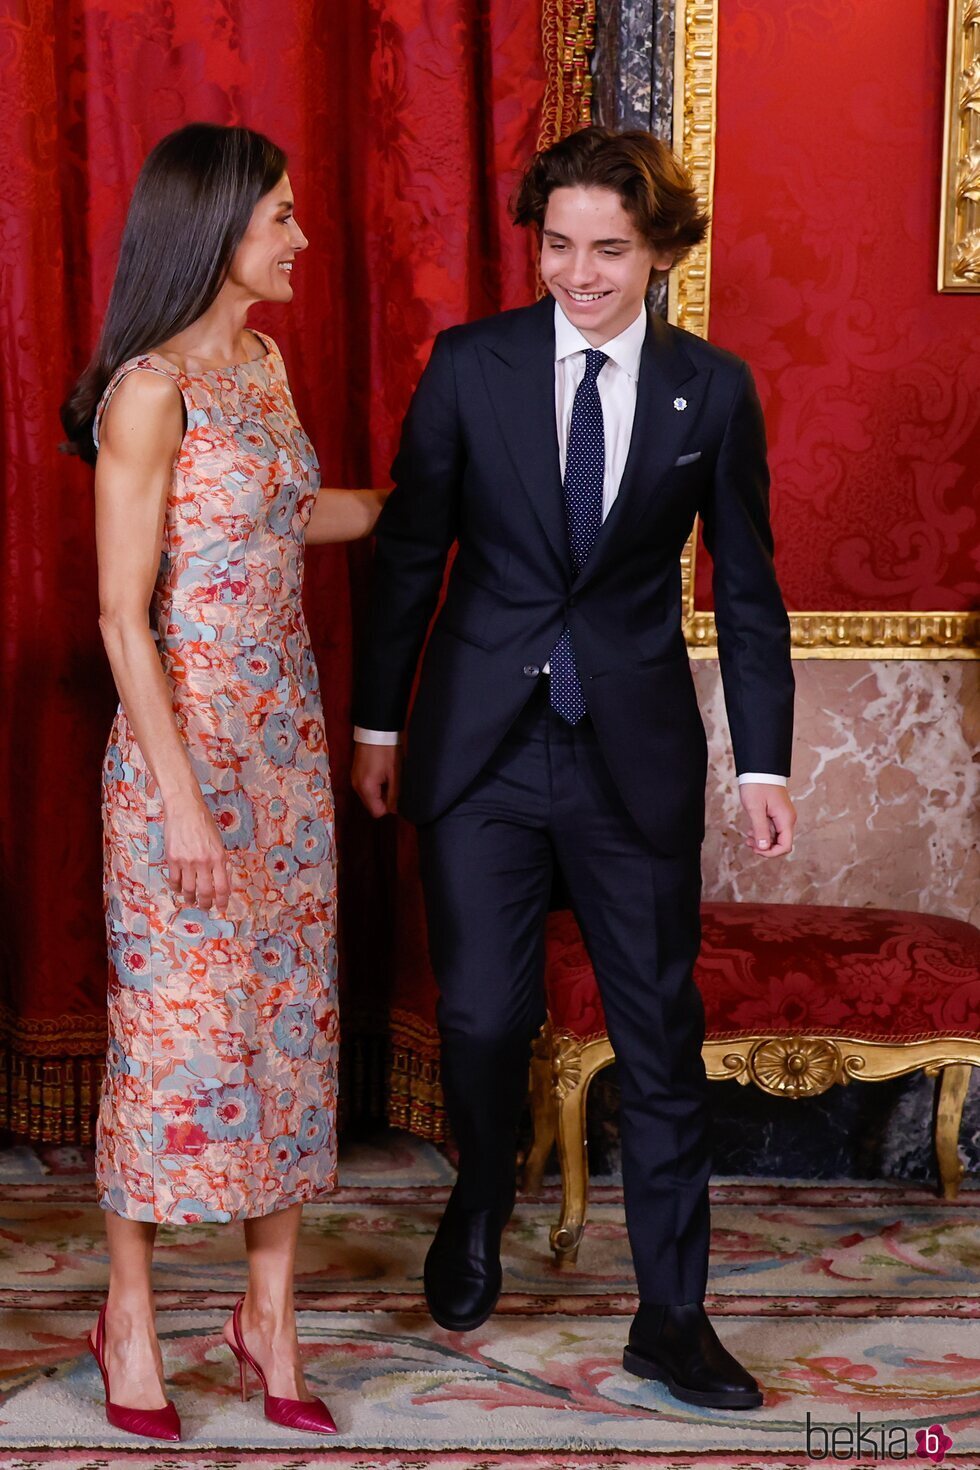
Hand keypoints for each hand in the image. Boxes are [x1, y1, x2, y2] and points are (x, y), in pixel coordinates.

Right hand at [163, 793, 231, 908]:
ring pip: (188, 890)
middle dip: (205, 904)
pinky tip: (179, 890)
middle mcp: (203, 862)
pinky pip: (174, 881)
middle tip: (205, 908)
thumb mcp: (218, 842)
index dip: (222, 901)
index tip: (221, 908)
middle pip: (205, 892)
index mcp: (218, 858)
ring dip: (190, 899)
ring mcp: (187, 862)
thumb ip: (218, 861)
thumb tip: (218, 880)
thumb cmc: (204, 822)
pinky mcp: (172, 859)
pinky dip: (176, 888)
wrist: (185, 809)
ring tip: (191, 902)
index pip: (222, 887)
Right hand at [352, 741, 401, 817]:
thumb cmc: (387, 750)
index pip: (377, 812)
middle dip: (385, 798)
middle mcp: (356, 786)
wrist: (375, 729)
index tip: (398, 794)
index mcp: (365, 788)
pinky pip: (367, 786)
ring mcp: (355, 778)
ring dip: (381, 790)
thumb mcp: (395, 773)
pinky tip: (383, 771)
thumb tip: (396, 810)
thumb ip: (395, 794)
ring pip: (370, 795)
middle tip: (395, 783)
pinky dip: (376, 783)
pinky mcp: (356, 772)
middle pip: (372, 804)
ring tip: (390, 775)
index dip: (390, 807)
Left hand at [739, 783, 796, 858]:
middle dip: (765, 848)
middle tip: (749, 843)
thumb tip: (764, 848)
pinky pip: (773, 829)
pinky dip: (763, 833)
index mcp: (785, 819)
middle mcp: (787, 819)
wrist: (759, 769)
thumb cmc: (757, 785)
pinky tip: (751, 830)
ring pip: (776, 837)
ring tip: (748, 838)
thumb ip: (760, 829)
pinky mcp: (777, 813)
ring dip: (763, 841)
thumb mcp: (755, 808)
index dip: (771, 853)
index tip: (756, 849)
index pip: (785, 846)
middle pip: (781, 844)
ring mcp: (783, 816)